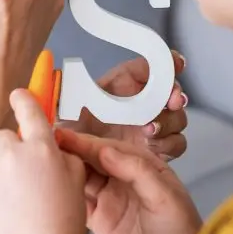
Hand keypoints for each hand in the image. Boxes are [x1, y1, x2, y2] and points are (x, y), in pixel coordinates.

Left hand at [0, 89, 87, 233]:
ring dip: (1, 178)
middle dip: (11, 151)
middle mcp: (11, 155)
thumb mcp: (77, 185)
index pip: (29, 110)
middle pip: (4, 138)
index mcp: (41, 149)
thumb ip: (65, 159)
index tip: (18, 96)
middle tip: (24, 177)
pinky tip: (4, 220)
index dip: (24, 100)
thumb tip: (54, 149)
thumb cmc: (62, 225)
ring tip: (15, 208)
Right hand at [55, 130, 201, 233]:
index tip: (61, 136)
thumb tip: (104, 149)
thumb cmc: (179, 233)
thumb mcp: (164, 197)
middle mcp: (123, 178)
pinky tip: (47, 188)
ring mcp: (110, 199)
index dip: (85, 142)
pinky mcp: (99, 221)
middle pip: (91, 160)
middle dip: (69, 151)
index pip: (108, 148)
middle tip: (41, 144)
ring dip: (63, 170)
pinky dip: (64, 193)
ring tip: (37, 162)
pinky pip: (78, 201)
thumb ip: (136, 170)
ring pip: (81, 177)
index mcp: (142, 166)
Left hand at [61, 51, 189, 160]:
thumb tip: (55, 76)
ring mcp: (153, 127)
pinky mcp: (158, 150)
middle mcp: (142, 103)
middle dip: (175, 93)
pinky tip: (153, 146)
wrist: (77, 171)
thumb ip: (64, 95)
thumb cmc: (70, 137)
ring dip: (169, 120)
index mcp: (123, 86)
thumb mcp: (64, 113)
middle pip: (171, 91)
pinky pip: (177, 143)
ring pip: (177, 117)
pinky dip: (169, 143)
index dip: (167, 62)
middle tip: (172, 100)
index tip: (175, 63)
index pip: (150, 68)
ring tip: (149, 130)